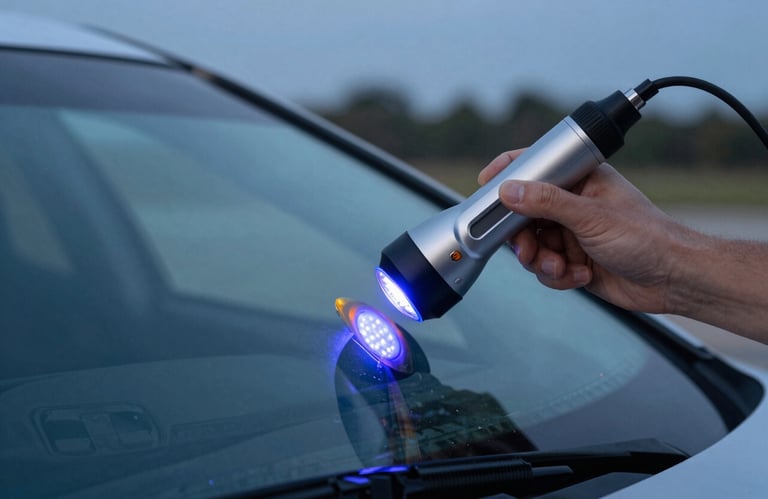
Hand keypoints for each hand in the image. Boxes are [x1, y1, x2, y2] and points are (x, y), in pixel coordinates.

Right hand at [478, 150, 690, 313]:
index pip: (535, 168)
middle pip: (524, 215)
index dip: (508, 177)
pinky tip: (579, 277)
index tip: (485, 188)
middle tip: (526, 248)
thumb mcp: (591, 216)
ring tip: (561, 267)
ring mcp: (572, 234)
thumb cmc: (647, 237)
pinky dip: (557, 276)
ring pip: (532, 246)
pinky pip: (546, 269)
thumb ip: (547, 202)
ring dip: (541, 261)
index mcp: (580, 180)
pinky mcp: (573, 261)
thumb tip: (510, 190)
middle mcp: (573, 205)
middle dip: (523, 237)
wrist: (673, 280)